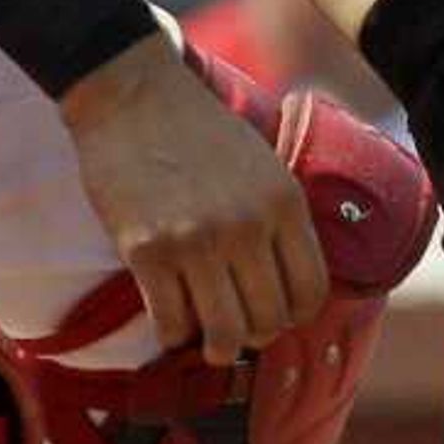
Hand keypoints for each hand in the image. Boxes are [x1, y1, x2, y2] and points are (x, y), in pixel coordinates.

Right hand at [59, 34, 328, 359]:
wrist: (133, 95)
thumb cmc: (199, 132)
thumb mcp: (264, 165)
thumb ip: (279, 220)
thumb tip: (286, 286)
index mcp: (284, 203)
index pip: (311, 292)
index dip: (294, 316)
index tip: (274, 315)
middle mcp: (248, 226)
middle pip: (269, 321)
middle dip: (254, 335)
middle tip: (236, 329)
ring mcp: (197, 241)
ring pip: (225, 335)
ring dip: (217, 347)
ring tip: (207, 340)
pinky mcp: (147, 252)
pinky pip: (171, 324)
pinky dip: (173, 334)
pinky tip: (171, 318)